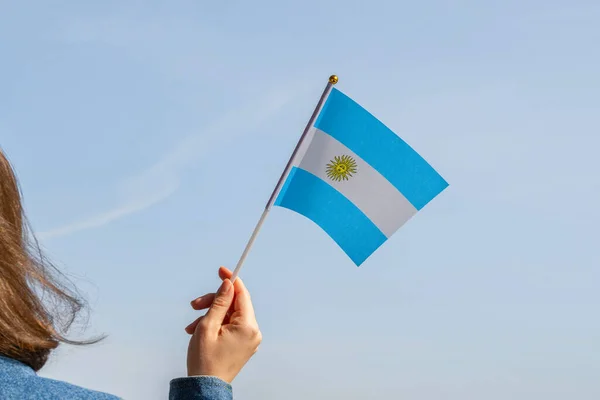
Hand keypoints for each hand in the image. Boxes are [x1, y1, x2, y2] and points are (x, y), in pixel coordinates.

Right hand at [185, 267, 261, 382]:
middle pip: (234, 304)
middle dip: (213, 302)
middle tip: (194, 305)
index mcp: (248, 327)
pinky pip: (230, 326)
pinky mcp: (243, 345)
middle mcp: (253, 332)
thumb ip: (219, 302)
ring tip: (191, 326)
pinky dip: (215, 325)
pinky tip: (198, 331)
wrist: (205, 389)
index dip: (231, 280)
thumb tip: (228, 284)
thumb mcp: (208, 326)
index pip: (242, 295)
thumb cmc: (204, 360)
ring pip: (229, 315)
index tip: (220, 269)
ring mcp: (249, 340)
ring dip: (210, 315)